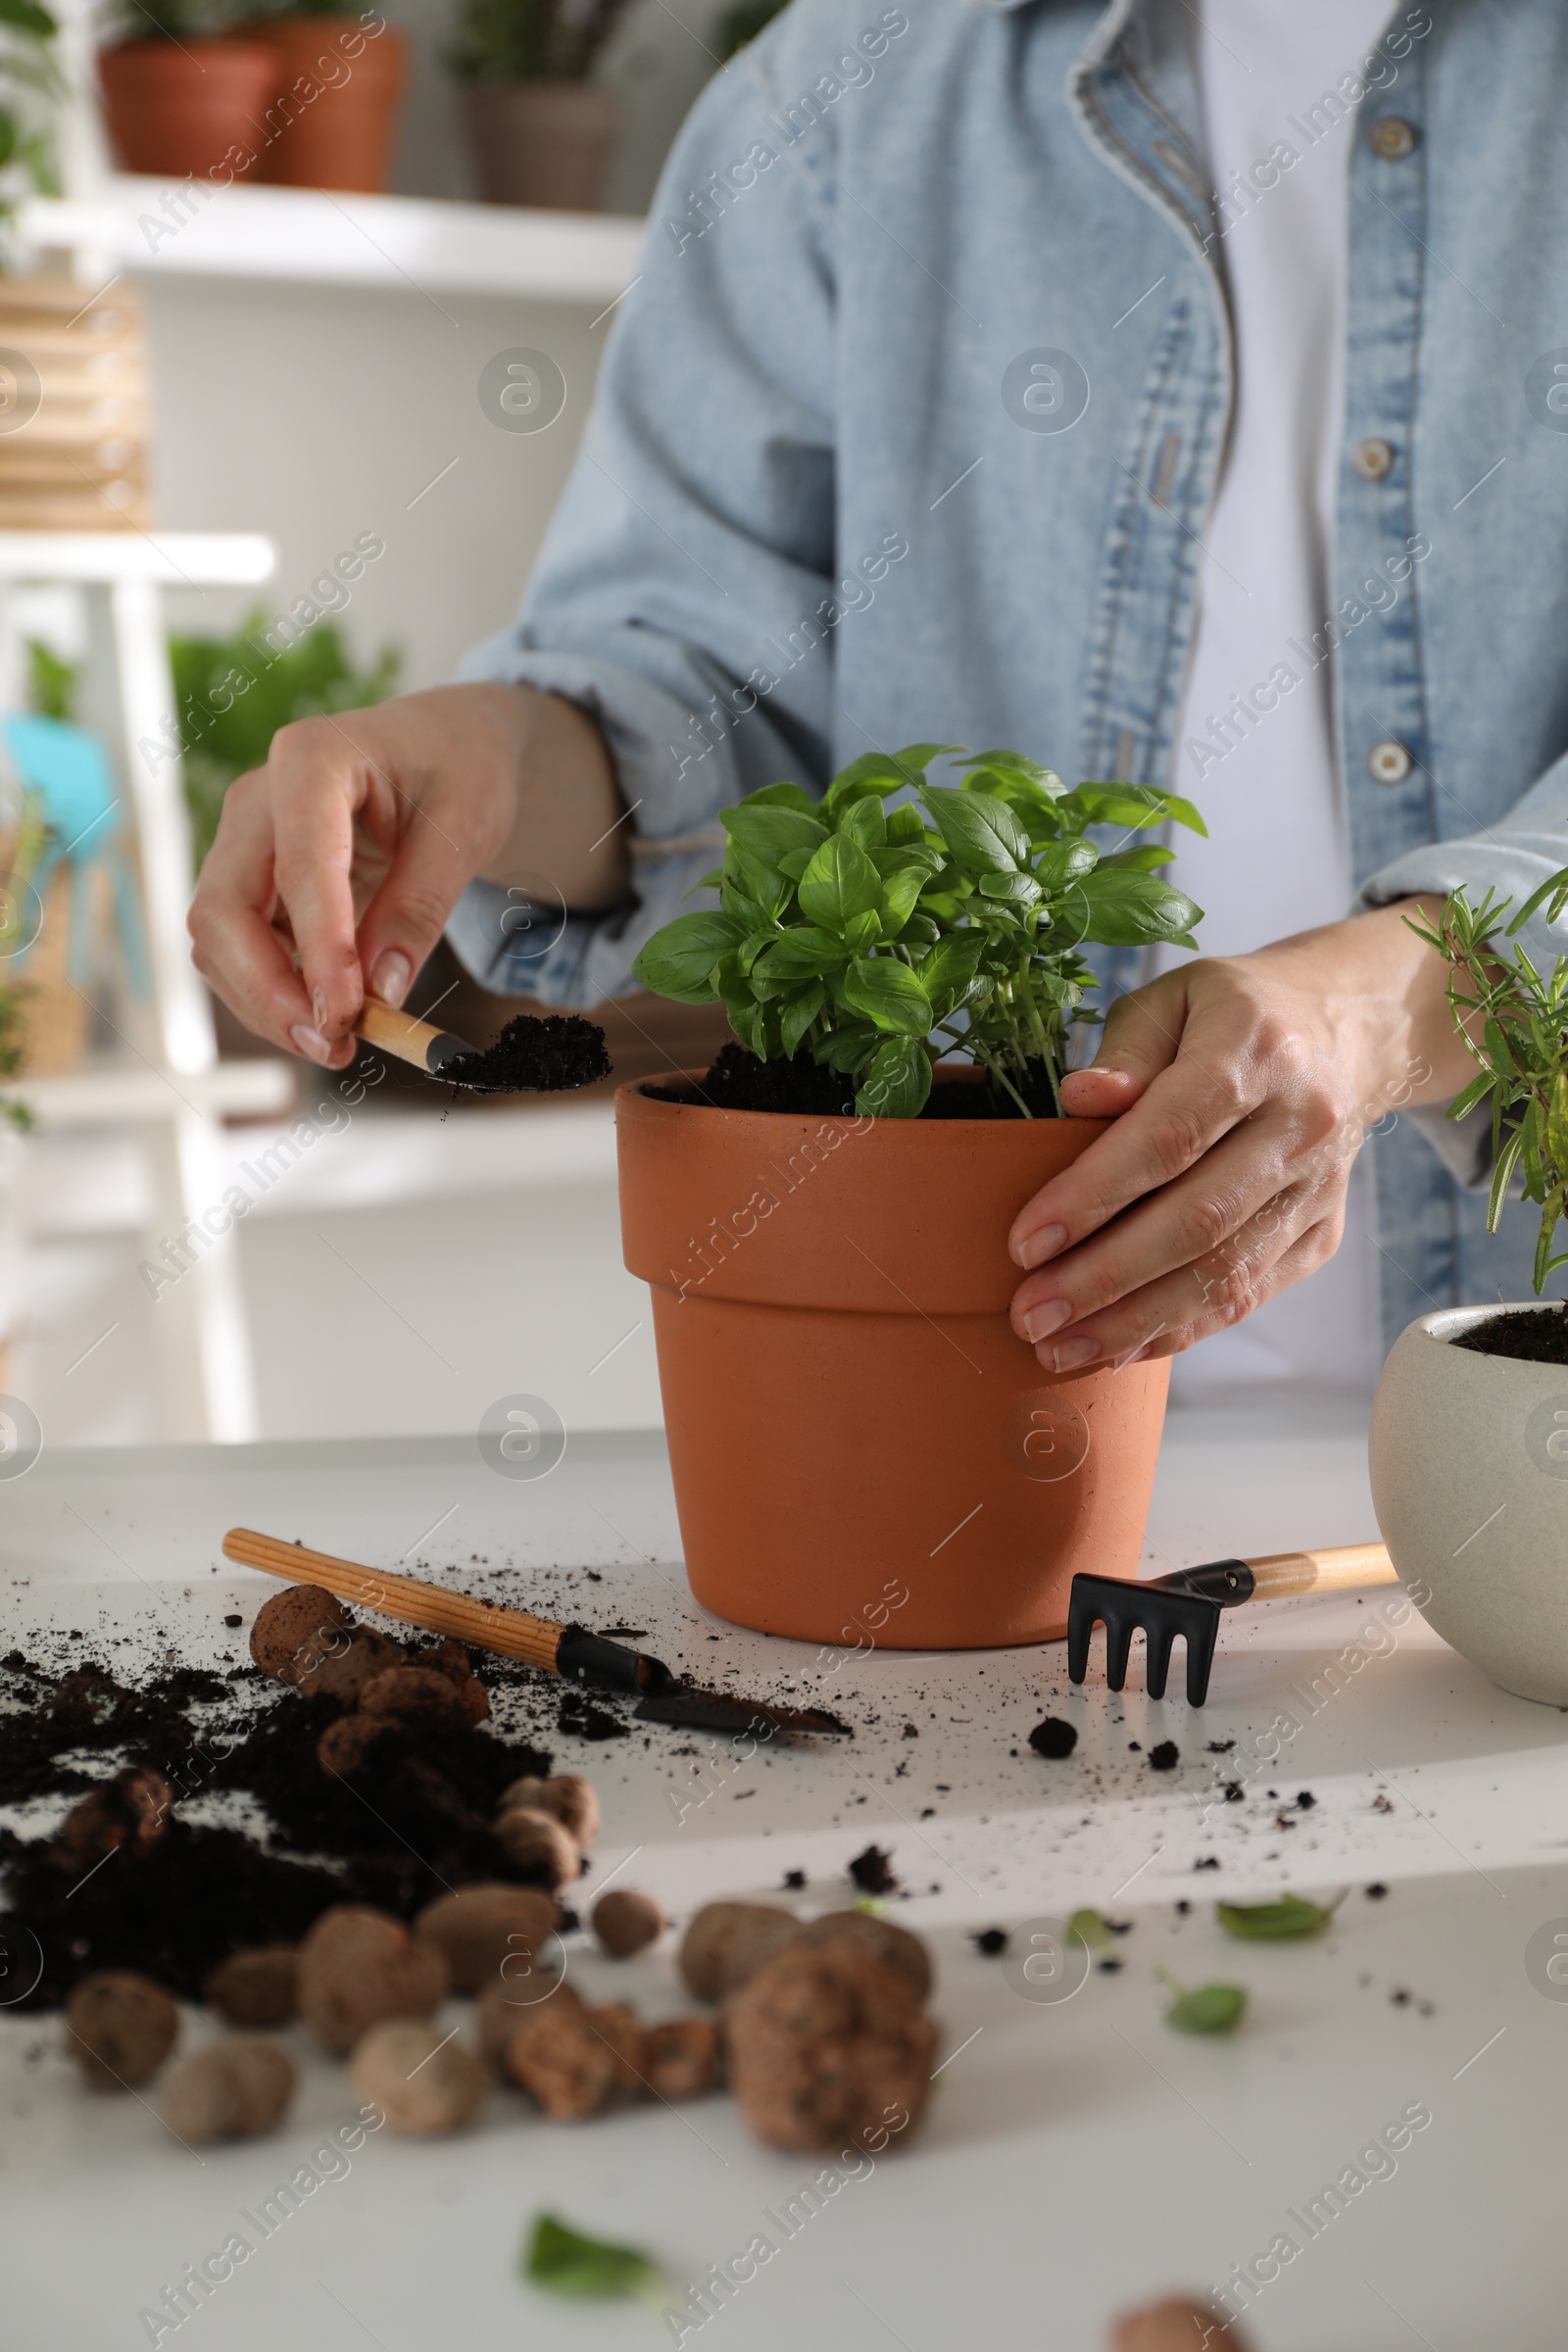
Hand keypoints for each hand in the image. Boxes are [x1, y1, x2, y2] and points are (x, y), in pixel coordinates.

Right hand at [187, 682, 625, 1066]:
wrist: (442, 743)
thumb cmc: (458, 768)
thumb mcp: (466, 830)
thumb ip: (421, 907)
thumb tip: (382, 992)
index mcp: (314, 758)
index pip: (299, 867)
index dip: (318, 949)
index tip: (346, 1015)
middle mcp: (259, 797)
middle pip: (224, 910)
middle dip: (270, 991)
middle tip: (335, 1047)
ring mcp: (244, 840)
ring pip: (219, 939)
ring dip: (267, 1002)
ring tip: (341, 1043)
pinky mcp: (250, 879)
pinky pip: (238, 948)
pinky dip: (273, 991)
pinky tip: (328, 1015)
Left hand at [1006, 902, 1473, 1369]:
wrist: (1348, 1031)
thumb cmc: (1233, 1013)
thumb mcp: (1173, 998)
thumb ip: (1124, 1049)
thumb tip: (1080, 1099)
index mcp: (1255, 1049)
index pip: (1169, 1136)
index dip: (1093, 1195)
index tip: (1025, 1243)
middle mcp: (1300, 1121)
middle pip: (1197, 1220)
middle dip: (1104, 1279)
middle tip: (1029, 1314)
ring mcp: (1318, 1185)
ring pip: (1225, 1273)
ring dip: (1135, 1321)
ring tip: (1059, 1347)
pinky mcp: (1324, 1232)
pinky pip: (1249, 1293)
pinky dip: (1181, 1327)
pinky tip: (1119, 1345)